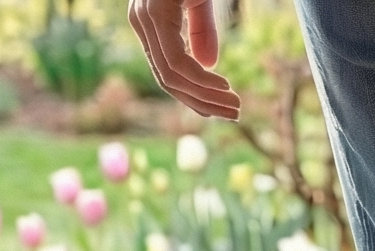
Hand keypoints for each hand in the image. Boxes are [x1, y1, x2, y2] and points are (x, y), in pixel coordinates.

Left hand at [128, 0, 241, 120]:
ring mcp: (144, 17)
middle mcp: (140, 20)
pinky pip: (176, 61)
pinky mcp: (155, 12)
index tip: (220, 108)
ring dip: (206, 97)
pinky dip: (201, 81)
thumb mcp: (200, 0)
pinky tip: (223, 86)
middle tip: (233, 115)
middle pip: (167, 79)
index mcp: (147, 20)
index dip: (193, 95)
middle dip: (201, 103)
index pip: (166, 71)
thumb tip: (207, 65)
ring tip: (234, 107)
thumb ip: (201, 30)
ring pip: (171, 75)